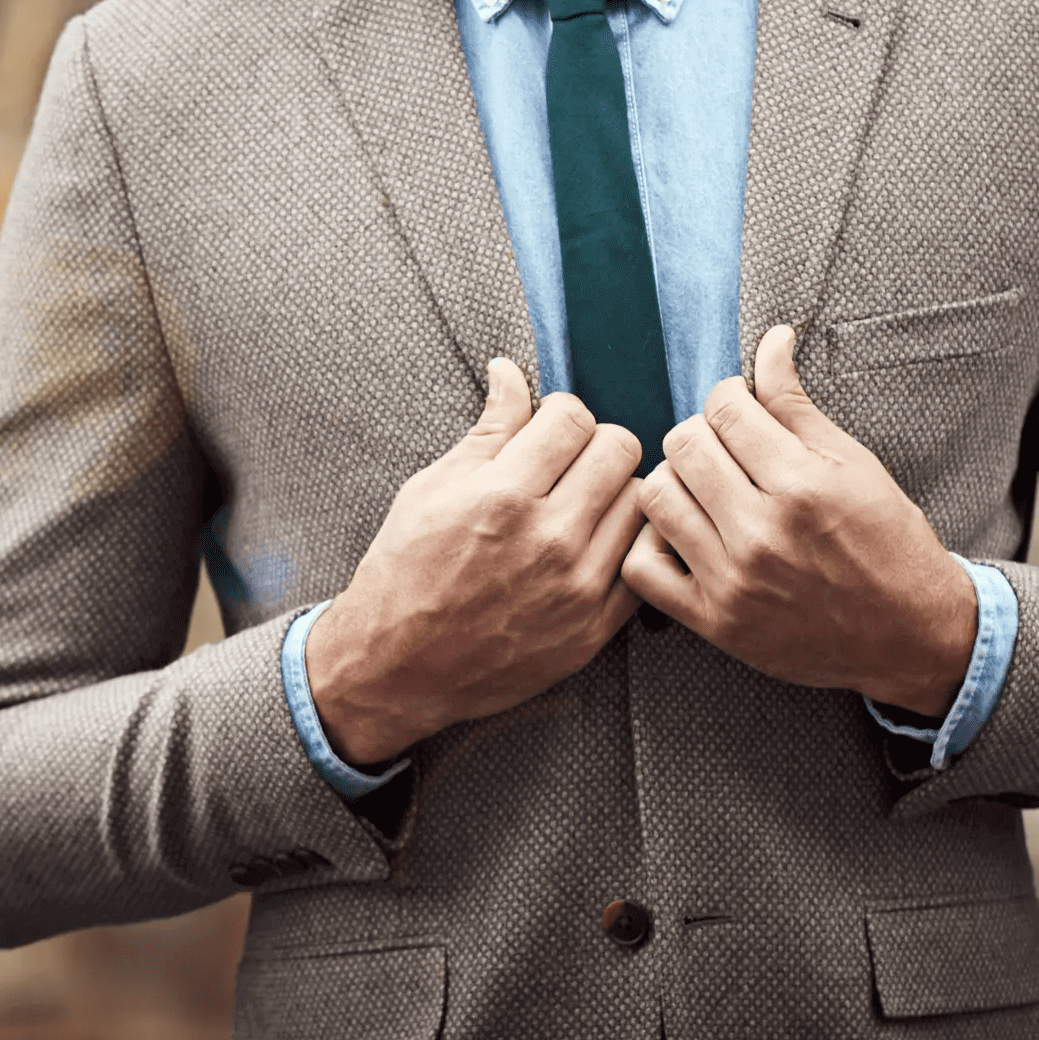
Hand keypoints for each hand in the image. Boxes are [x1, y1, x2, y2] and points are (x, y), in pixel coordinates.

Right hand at [305, 358, 647, 766]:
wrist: (398, 667)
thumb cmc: (406, 571)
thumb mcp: (433, 488)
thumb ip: (488, 430)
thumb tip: (509, 372)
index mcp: (502, 496)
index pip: (574, 417)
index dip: (558, 415)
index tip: (545, 432)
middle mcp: (548, 539)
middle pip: (620, 449)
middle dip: (593, 445)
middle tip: (567, 464)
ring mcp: (577, 587)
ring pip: (639, 501)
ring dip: (612, 493)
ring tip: (579, 506)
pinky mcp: (594, 628)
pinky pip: (640, 561)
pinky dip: (622, 546)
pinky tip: (591, 548)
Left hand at [621, 324, 976, 717]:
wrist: (910, 635)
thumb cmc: (888, 543)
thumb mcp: (854, 464)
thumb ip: (796, 404)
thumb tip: (772, 339)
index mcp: (802, 485)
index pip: (725, 407)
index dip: (730, 397)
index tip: (744, 411)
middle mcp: (763, 533)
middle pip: (683, 444)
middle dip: (702, 432)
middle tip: (726, 449)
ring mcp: (734, 581)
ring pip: (656, 496)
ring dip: (676, 480)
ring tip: (705, 488)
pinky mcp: (716, 622)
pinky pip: (640, 568)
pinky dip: (650, 543)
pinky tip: (683, 534)